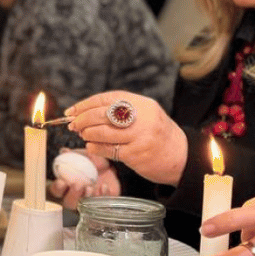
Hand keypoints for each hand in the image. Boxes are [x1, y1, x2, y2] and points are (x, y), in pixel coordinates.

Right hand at [48, 151, 120, 209]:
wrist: (109, 163)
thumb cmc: (90, 160)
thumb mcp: (82, 155)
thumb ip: (73, 154)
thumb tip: (64, 151)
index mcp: (66, 184)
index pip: (56, 191)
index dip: (57, 188)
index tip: (61, 181)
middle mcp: (75, 195)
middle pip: (68, 202)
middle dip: (72, 195)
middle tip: (77, 185)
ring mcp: (88, 200)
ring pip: (84, 206)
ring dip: (86, 197)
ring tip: (90, 187)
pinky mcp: (102, 201)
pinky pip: (102, 203)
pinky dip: (102, 195)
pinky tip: (104, 186)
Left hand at [66, 91, 186, 184]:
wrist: (182, 157)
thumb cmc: (157, 135)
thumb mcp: (145, 115)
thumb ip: (120, 111)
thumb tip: (84, 112)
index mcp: (143, 104)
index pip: (108, 98)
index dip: (86, 104)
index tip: (72, 111)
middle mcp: (142, 117)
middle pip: (103, 114)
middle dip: (83, 119)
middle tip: (73, 124)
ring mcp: (140, 136)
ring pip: (103, 132)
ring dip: (87, 133)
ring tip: (83, 134)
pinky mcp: (136, 154)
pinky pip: (108, 150)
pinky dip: (95, 147)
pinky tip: (91, 146)